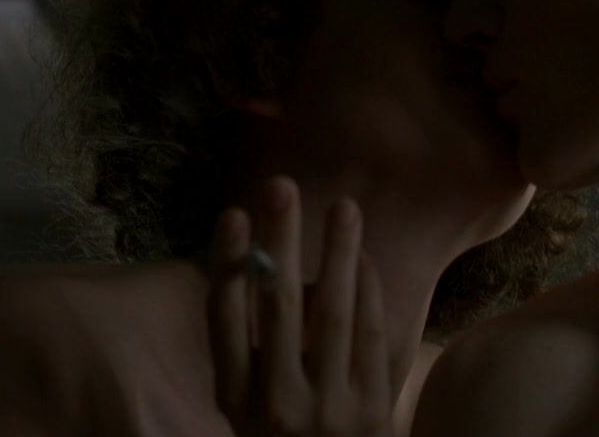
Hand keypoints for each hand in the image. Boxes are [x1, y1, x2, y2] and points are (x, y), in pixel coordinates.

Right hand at [208, 176, 391, 436]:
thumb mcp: (250, 408)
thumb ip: (253, 351)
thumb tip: (267, 266)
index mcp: (236, 400)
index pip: (225, 320)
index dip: (228, 263)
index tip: (233, 213)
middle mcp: (277, 405)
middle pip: (277, 307)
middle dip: (280, 241)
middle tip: (282, 186)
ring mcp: (329, 410)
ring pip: (333, 315)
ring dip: (338, 253)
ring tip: (343, 207)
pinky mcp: (374, 413)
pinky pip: (371, 338)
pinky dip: (368, 292)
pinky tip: (364, 258)